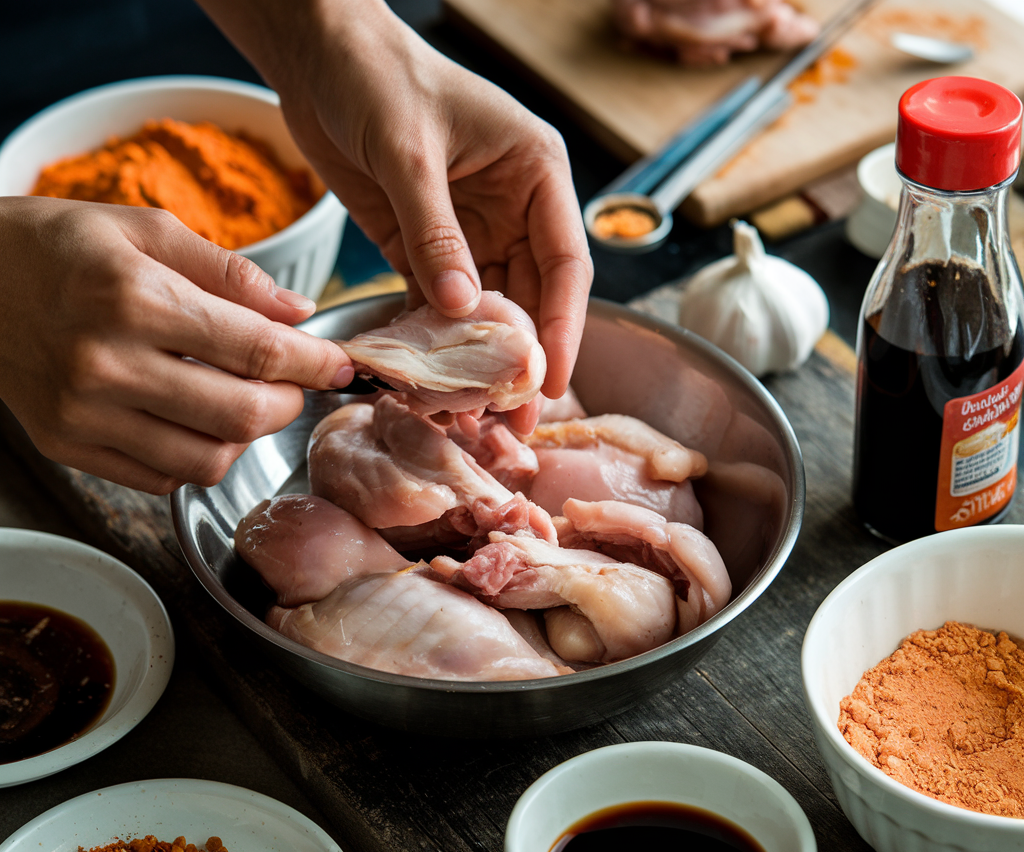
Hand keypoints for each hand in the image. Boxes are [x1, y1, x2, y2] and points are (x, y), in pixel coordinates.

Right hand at [0, 197, 352, 493]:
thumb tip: (299, 313)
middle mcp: (108, 365)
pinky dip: (199, 456)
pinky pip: (165, 477)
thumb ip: (230, 271)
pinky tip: (196, 418)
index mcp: (135, 299)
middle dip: (288, 402)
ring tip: (242, 397)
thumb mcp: (145, 228)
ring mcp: (86, 415)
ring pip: (209, 459)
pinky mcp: (71, 446)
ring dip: (246, 435)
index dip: (314, 363)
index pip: (256, 349)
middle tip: (291, 381)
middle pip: (242, 415)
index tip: (343, 365)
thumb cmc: (59, 245)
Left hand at [201, 0, 592, 427]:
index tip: (551, 379)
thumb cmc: (377, 76)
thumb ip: (436, 232)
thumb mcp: (410, 152)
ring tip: (475, 414)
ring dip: (481, 361)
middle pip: (532, 297)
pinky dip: (436, 342)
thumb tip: (461, 308)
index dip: (562, 326)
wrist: (318, 55)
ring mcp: (470, 232)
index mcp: (536, 174)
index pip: (564, 263)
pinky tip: (434, 381)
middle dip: (522, 359)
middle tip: (514, 419)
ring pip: (488, 310)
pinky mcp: (425, 247)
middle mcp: (513, 209)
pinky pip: (439, 303)